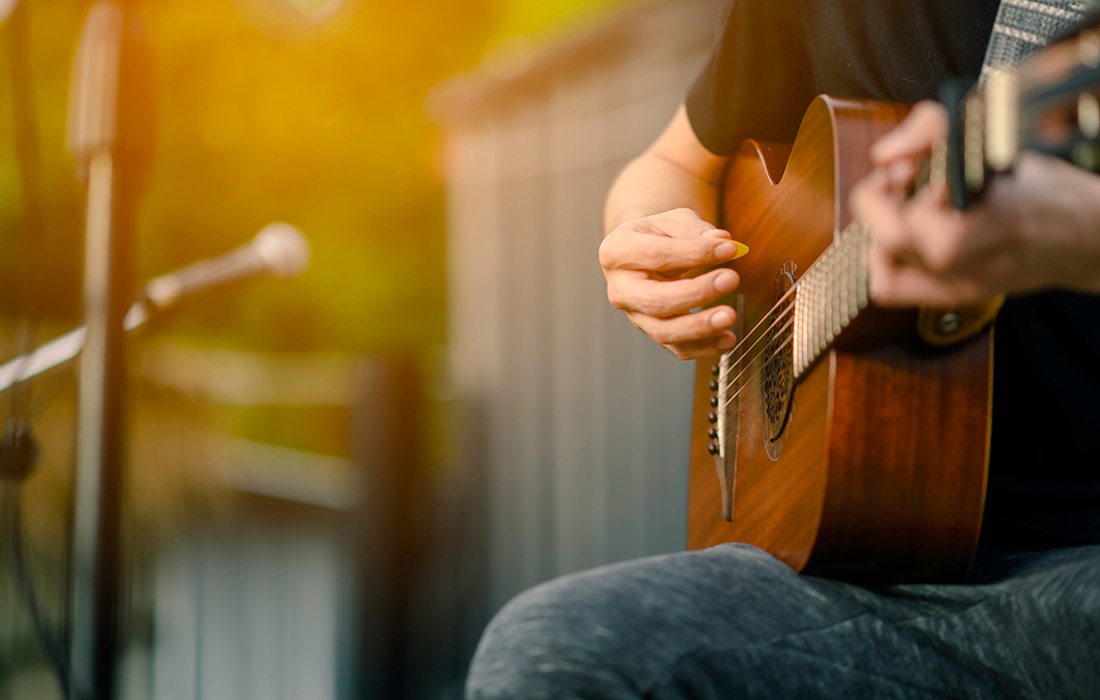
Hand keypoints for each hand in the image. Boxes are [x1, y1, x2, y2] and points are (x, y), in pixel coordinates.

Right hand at [599, 208, 746, 358]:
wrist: (645, 254)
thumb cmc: (659, 235)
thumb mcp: (672, 221)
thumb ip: (695, 229)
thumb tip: (721, 241)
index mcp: (618, 252)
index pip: (656, 255)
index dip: (695, 253)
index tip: (729, 249)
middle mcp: (620, 289)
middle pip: (655, 300)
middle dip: (696, 293)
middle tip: (731, 279)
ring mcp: (634, 315)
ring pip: (663, 331)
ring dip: (699, 327)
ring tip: (730, 316)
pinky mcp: (652, 333)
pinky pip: (676, 348)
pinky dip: (704, 347)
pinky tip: (728, 339)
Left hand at [850, 101, 1099, 305]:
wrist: (1085, 238)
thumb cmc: (1041, 188)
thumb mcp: (996, 142)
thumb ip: (934, 130)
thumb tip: (884, 154)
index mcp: (994, 211)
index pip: (919, 205)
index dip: (899, 176)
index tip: (909, 163)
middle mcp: (978, 254)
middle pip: (893, 238)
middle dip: (877, 202)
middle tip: (893, 183)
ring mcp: (965, 282)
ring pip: (884, 265)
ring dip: (877, 229)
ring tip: (897, 210)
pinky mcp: (956, 296)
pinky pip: (890, 289)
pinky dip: (880, 262)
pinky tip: (898, 240)